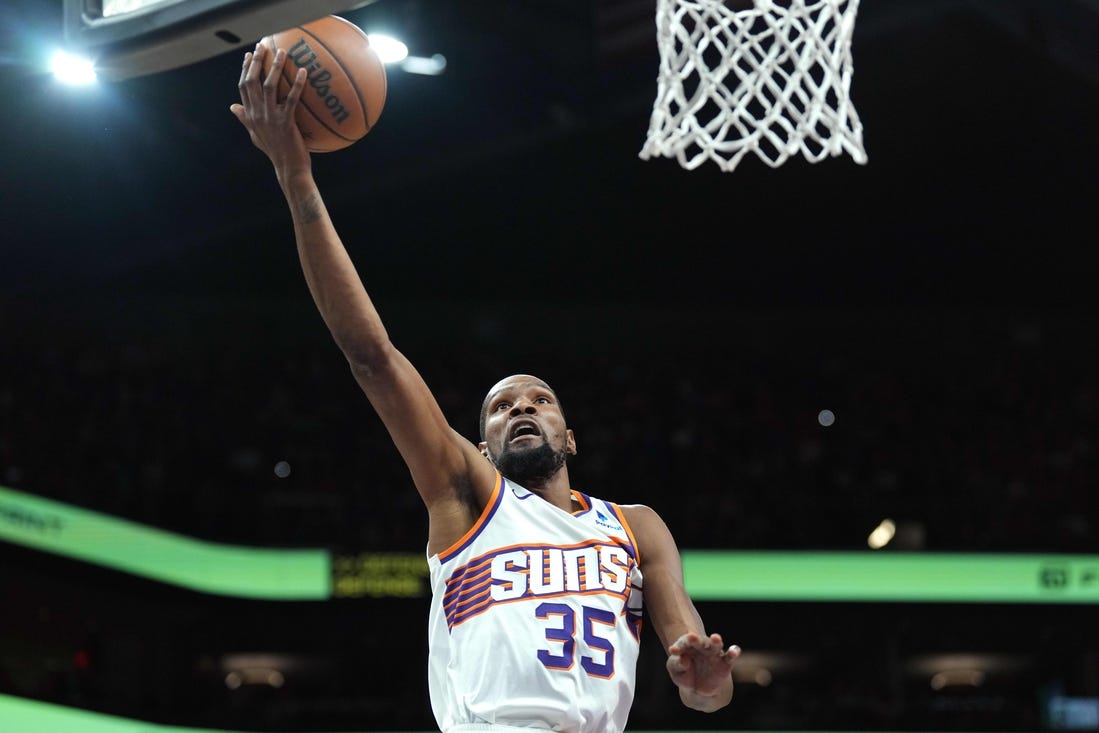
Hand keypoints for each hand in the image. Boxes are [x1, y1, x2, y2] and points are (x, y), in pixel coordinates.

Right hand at [229, 42, 310, 175]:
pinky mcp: (286, 122)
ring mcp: (270, 118)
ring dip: (275, 67)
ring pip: (269, 86)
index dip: (245, 69)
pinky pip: (292, 99)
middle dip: (256, 61)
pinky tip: (304, 72)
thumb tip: (232, 107)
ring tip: (282, 52)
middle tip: (263, 46)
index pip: (243, 87)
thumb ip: (244, 119)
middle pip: (252, 82)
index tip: (248, 55)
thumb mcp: (255, 134)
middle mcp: (257, 114)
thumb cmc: (275, 151)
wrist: (288, 168)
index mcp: (249, 115)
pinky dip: (297, 84)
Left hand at [666, 631, 739, 709]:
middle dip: (696, 639)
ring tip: (715, 638)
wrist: (698, 688)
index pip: (683, 644)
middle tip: (691, 637)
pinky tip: (734, 650)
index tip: (673, 650)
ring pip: (716, 645)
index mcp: (687, 646)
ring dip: (716, 641)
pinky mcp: (724, 663)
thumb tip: (683, 661)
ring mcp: (714, 654)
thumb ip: (676, 665)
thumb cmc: (684, 673)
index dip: (679, 646)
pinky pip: (729, 657)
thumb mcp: (675, 670)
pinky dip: (733, 652)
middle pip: (699, 641)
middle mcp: (701, 647)